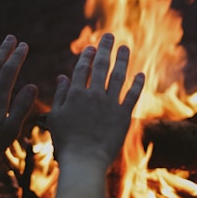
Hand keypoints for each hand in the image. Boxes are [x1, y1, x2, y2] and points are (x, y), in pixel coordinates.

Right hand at [47, 33, 144, 168]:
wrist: (84, 161)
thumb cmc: (66, 142)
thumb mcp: (55, 117)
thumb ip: (60, 95)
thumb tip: (62, 76)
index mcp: (76, 94)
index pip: (82, 69)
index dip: (87, 56)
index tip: (91, 47)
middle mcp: (94, 95)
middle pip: (100, 66)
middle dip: (105, 49)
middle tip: (109, 36)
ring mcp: (110, 104)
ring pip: (117, 76)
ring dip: (122, 60)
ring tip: (125, 48)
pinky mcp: (123, 115)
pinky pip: (132, 96)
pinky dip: (137, 84)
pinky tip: (141, 74)